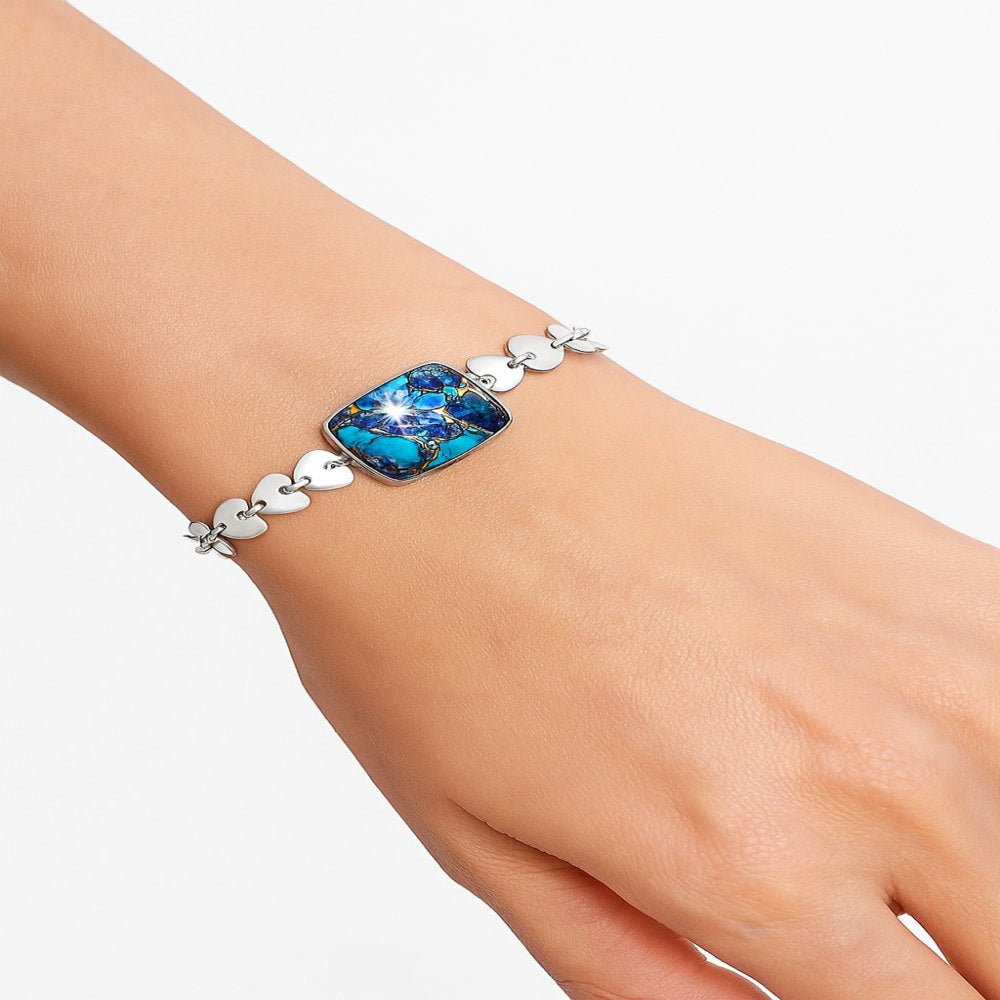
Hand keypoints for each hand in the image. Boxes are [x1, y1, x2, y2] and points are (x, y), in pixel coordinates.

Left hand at [243, 357, 999, 999]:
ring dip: (984, 870)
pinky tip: (922, 741)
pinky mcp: (937, 560)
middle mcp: (877, 767)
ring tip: (909, 853)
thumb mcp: (489, 852)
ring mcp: (929, 649)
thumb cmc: (435, 620)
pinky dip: (992, 748)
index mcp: (754, 863)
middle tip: (880, 931)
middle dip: (962, 970)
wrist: (447, 436)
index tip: (855, 981)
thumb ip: (643, 980)